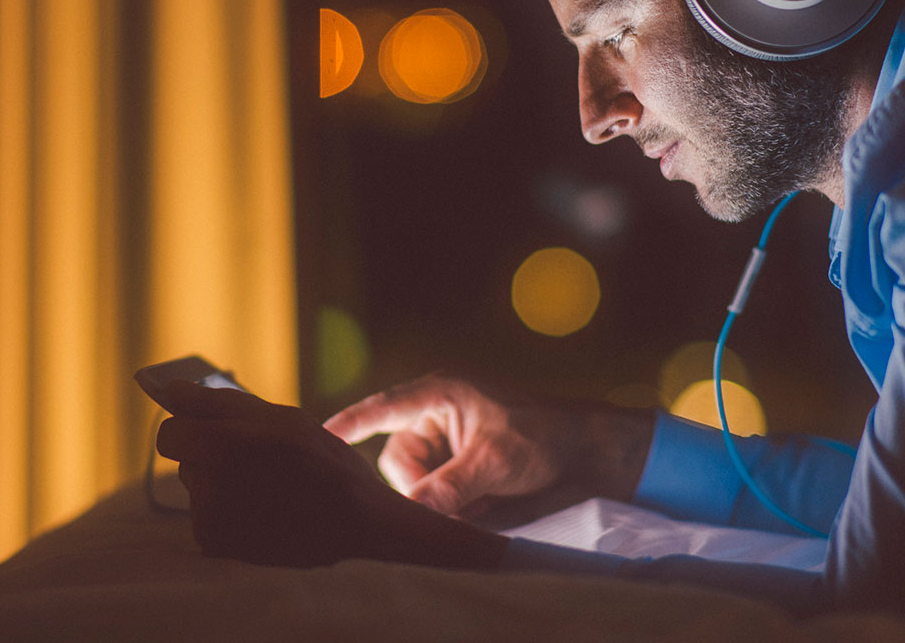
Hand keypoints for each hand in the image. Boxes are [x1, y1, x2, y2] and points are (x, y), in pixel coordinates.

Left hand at [156, 382, 505, 569]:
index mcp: (224, 444)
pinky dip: (226, 509)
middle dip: (208, 451)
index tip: (210, 425)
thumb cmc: (322, 462)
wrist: (355, 523)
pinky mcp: (214, 545)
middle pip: (183, 457)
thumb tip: (172, 391)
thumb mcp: (281, 418)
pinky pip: (205, 514)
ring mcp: (210, 519)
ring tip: (264, 485)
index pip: (168, 430)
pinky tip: (260, 508)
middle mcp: (210, 484)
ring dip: (219, 480)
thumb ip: (219, 402)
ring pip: (196, 485)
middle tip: (251, 457)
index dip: (190, 423)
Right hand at [324, 372, 653, 519]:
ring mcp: (446, 440)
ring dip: (439, 497)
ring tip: (479, 501)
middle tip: (459, 500)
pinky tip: (480, 504)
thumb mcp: (494, 462)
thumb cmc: (542, 438)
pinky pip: (433, 489)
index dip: (349, 423)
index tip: (319, 436)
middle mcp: (436, 414)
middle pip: (397, 459)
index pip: (383, 407)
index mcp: (440, 393)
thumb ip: (448, 487)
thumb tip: (413, 511)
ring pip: (414, 480)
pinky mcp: (457, 464)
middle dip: (420, 485)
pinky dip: (450, 503)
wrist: (586, 453)